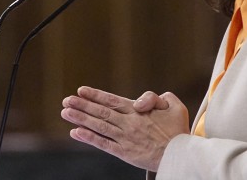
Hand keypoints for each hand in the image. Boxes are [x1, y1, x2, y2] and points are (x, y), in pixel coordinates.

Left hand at [61, 86, 189, 171]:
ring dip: (81, 118)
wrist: (181, 155)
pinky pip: (103, 144)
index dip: (96, 95)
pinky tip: (76, 132)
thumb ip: (157, 97)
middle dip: (82, 105)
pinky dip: (89, 138)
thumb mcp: (174, 106)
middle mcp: (129, 123)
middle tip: (66, 100)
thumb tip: (141, 100)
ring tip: (65, 112)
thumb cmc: (178, 130)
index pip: (112, 100)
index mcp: (139, 111)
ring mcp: (125, 138)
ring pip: (99, 126)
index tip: (81, 90)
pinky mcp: (124, 153)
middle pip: (101, 112)